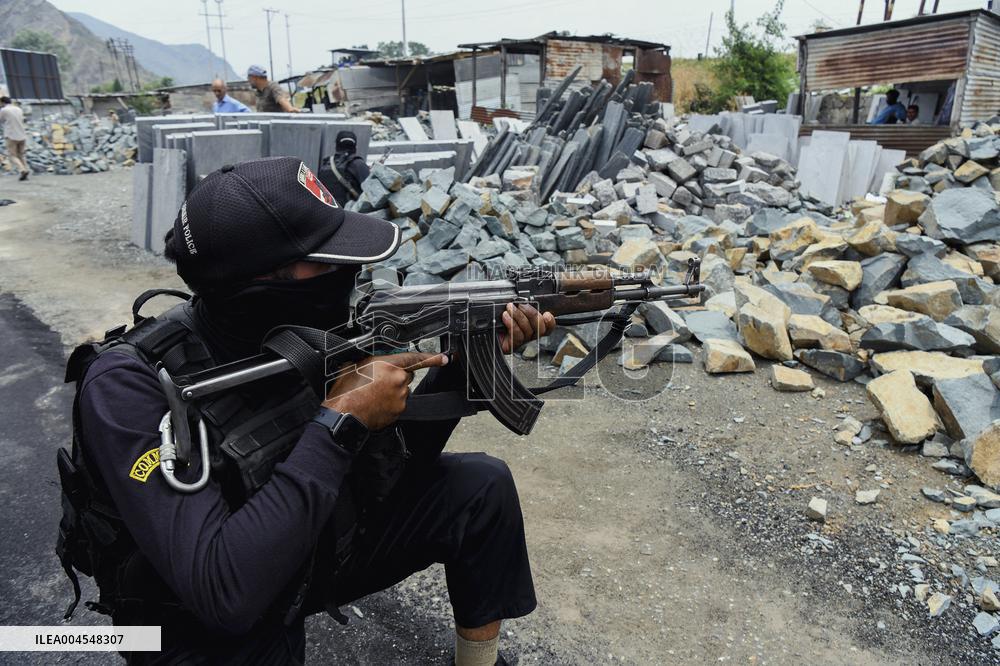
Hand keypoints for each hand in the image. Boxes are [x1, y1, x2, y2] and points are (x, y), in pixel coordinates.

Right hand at [322, 352, 447, 430]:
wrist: (343, 415)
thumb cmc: (346, 391)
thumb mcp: (354, 365)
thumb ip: (371, 360)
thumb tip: (374, 360)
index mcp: (388, 364)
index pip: (415, 358)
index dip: (432, 358)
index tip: (444, 359)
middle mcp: (398, 379)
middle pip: (406, 375)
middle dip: (396, 376)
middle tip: (377, 381)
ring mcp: (400, 397)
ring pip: (402, 390)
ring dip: (392, 390)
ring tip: (373, 394)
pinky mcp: (399, 411)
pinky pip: (398, 403)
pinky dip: (390, 403)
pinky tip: (376, 403)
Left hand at [499, 303, 556, 353]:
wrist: (483, 330)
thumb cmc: (497, 319)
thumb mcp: (510, 308)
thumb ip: (521, 305)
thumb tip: (525, 298)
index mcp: (532, 326)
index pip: (548, 326)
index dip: (550, 321)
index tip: (547, 313)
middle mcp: (529, 335)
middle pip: (540, 328)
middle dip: (532, 314)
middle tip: (522, 304)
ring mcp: (520, 341)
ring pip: (528, 330)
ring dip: (519, 316)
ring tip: (510, 308)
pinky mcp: (511, 346)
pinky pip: (517, 335)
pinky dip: (512, 324)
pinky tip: (506, 317)